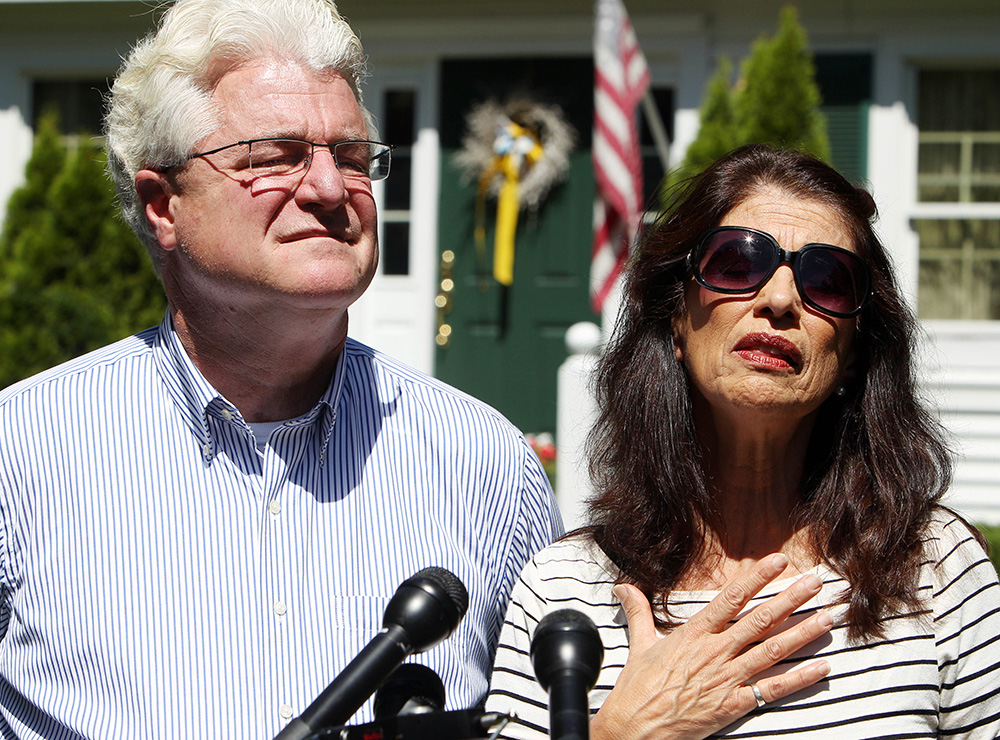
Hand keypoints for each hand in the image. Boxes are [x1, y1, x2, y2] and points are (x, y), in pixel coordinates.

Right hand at [590, 553, 832, 739]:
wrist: (635, 728)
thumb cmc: (637, 688)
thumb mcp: (639, 644)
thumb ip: (638, 612)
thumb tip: (623, 588)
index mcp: (694, 634)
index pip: (731, 599)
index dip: (757, 578)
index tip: (778, 561)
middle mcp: (714, 652)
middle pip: (760, 620)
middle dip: (791, 599)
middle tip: (816, 582)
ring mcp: (726, 679)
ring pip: (772, 651)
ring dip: (802, 633)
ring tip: (827, 618)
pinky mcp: (733, 705)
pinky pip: (772, 690)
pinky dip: (799, 679)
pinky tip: (821, 667)